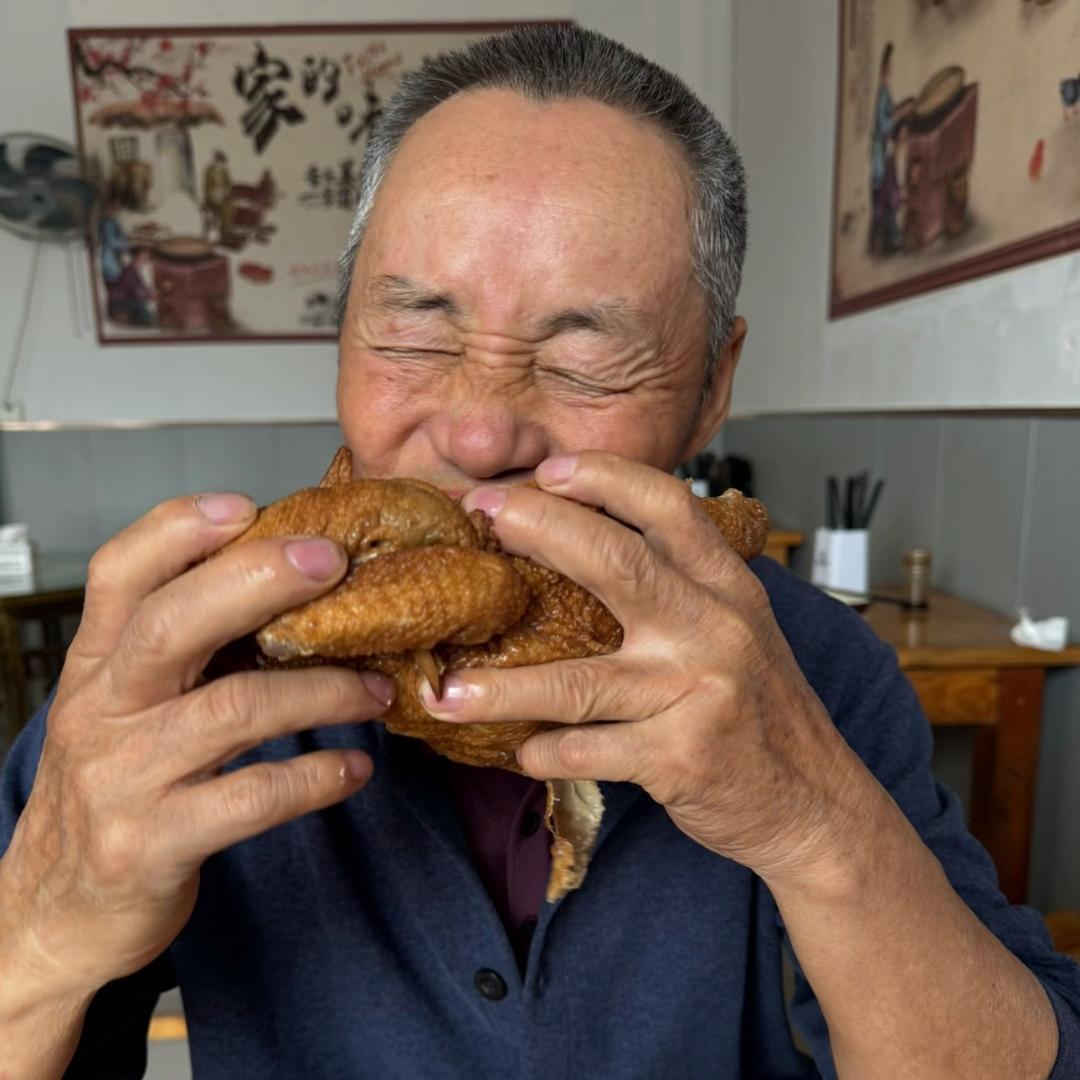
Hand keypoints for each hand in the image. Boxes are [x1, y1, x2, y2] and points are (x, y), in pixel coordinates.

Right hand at [0, 493, 392, 1003]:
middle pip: (172, 623)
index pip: (118, 572)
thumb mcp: (127, 707)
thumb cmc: (113, 786)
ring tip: (378, 690)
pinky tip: (355, 769)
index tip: (248, 504)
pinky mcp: (152, 843)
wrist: (55, 911)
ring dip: (323, 691)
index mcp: (98, 663)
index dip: (178, 529)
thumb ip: (186, 651)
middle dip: (257, 581)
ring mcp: (123, 777)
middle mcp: (103, 709)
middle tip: (333, 561)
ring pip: (233, 710)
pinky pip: (251, 799)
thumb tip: (292, 591)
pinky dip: (316, 777)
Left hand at [420, 452, 865, 881]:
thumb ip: (680, 587)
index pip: (668, 507)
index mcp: (727, 587)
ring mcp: (697, 691)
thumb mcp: (737, 628)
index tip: (548, 469)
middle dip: (540, 529)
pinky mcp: (680, 756)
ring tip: (444, 692)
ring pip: (579, 680)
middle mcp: (715, 628)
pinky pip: (589, 750)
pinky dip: (545, 752)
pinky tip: (519, 752)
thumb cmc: (759, 708)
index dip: (606, 478)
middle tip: (480, 517)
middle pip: (616, 562)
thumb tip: (584, 545)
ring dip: (503, 688)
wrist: (815, 802)